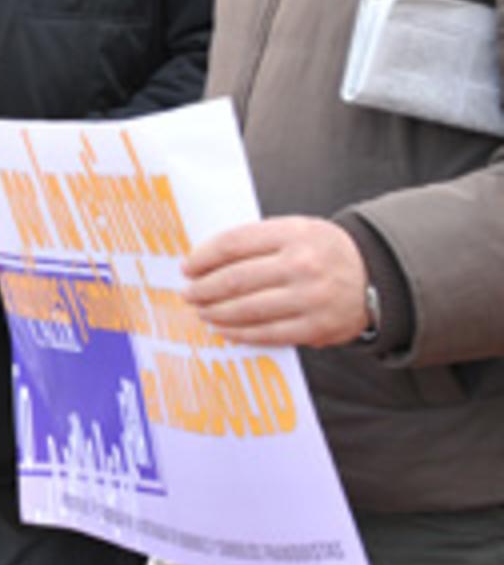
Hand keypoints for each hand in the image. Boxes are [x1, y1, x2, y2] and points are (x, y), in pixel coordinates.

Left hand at [183, 217, 370, 346]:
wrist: (377, 276)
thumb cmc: (324, 252)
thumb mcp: (296, 230)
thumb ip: (257, 241)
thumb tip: (206, 262)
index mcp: (293, 233)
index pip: (233, 244)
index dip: (204, 257)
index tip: (187, 267)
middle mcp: (301, 265)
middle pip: (235, 279)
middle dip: (204, 289)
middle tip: (188, 294)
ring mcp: (310, 298)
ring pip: (247, 309)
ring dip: (216, 313)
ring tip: (202, 311)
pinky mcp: (316, 327)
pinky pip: (267, 333)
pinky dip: (240, 333)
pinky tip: (224, 329)